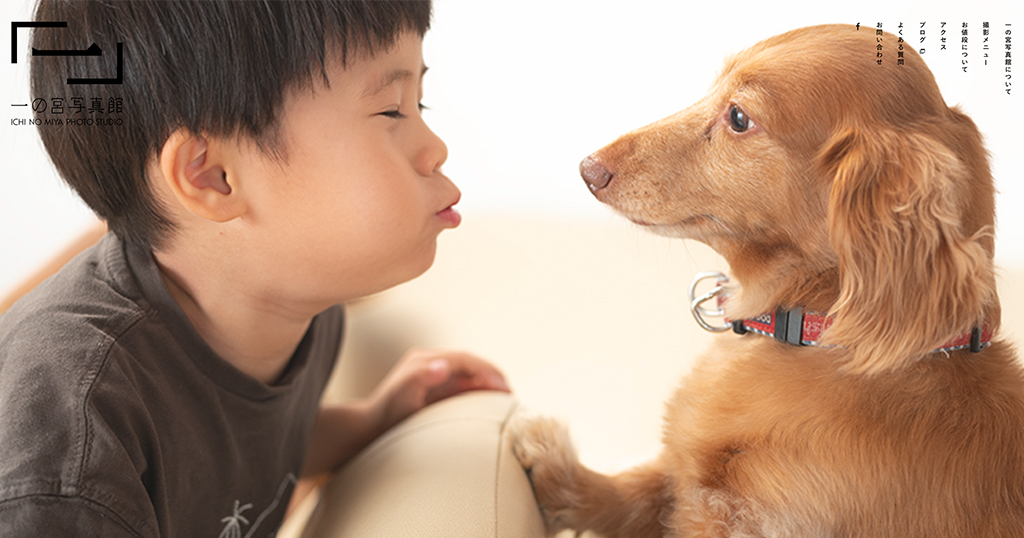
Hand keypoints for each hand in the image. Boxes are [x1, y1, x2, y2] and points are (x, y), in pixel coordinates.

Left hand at [370, 348, 510, 430]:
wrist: (370, 427)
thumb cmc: (386, 414)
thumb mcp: (402, 395)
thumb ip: (420, 377)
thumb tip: (442, 364)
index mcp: (424, 360)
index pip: (463, 359)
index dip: (485, 370)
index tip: (502, 385)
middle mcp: (430, 363)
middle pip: (469, 364)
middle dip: (491, 374)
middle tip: (509, 391)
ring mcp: (433, 375)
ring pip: (468, 373)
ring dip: (487, 382)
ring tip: (505, 396)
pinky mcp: (435, 387)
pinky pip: (462, 384)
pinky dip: (478, 390)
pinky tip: (489, 402)